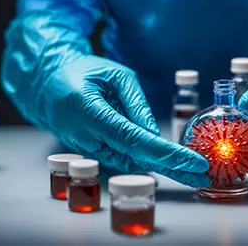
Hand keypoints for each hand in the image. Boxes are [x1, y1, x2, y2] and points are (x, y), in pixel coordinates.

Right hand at [4, 55, 210, 186]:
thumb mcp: (116, 75)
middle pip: (135, 158)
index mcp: (91, 112)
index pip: (135, 140)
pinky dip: (148, 161)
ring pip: (130, 161)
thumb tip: (154, 133)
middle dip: (172, 169)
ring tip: (194, 172)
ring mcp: (86, 147)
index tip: (194, 162)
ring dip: (163, 167)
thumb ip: (137, 103)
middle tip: (202, 176)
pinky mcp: (91, 150)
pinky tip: (172, 164)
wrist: (46, 81)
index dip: (167, 153)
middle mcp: (86, 136)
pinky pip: (123, 157)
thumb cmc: (83, 71)